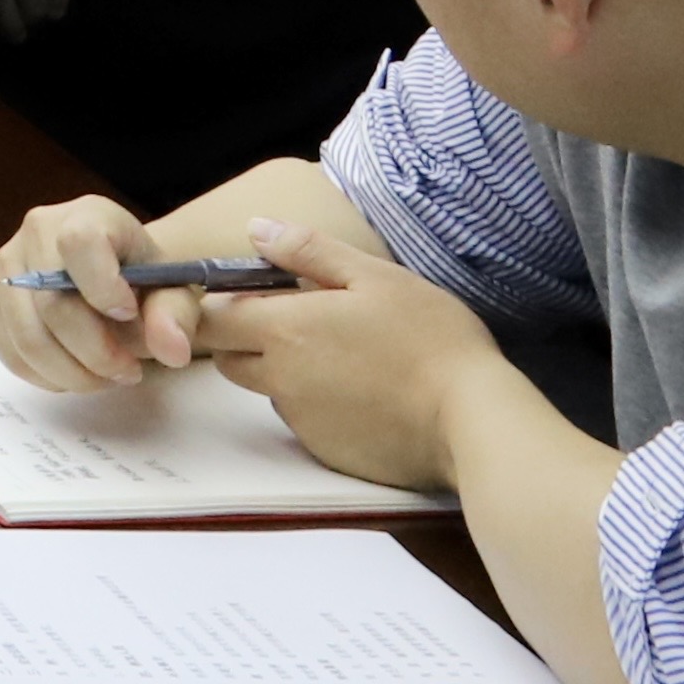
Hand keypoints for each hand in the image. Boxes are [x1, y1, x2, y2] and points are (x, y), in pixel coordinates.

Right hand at [0, 196, 193, 390]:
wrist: (115, 278)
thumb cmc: (144, 282)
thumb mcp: (174, 293)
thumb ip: (175, 317)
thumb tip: (170, 348)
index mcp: (88, 215)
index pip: (79, 243)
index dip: (102, 287)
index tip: (127, 314)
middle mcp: (37, 230)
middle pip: (53, 305)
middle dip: (95, 353)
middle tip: (128, 372)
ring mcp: (6, 263)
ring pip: (28, 336)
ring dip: (72, 372)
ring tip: (104, 377)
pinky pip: (9, 350)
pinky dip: (45, 375)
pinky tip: (74, 372)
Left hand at [189, 219, 502, 490]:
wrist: (472, 420)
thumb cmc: (430, 339)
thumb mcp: (375, 276)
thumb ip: (307, 251)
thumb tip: (255, 230)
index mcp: (284, 330)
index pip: (211, 317)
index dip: (224, 302)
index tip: (256, 293)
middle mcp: (280, 380)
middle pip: (229, 358)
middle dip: (248, 339)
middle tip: (306, 322)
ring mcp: (302, 422)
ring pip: (270, 390)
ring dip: (287, 373)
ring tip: (350, 357)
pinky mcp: (327, 453)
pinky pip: (306, 422)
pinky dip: (322, 406)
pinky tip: (368, 394)